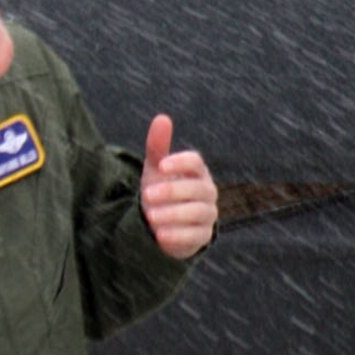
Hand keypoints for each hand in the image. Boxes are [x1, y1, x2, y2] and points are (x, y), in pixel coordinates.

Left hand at [140, 113, 217, 258]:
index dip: (180, 162)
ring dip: (173, 214)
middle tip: (147, 195)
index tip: (161, 166)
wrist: (162, 224)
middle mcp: (207, 192)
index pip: (196, 162)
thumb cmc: (161, 191)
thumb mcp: (155, 170)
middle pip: (197, 188)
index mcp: (197, 172)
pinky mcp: (203, 236)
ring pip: (197, 212)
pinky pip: (195, 236)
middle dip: (171, 191)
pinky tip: (160, 235)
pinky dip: (178, 235)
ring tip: (151, 217)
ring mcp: (208, 215)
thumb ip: (158, 146)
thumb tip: (162, 117)